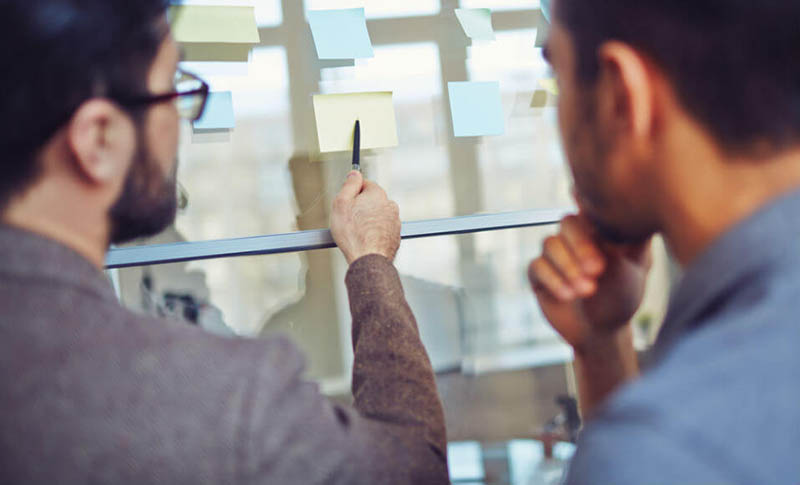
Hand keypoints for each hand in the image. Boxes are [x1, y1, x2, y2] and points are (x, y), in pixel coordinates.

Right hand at [331, 171, 401, 264]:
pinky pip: (382, 229)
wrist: (368, 260)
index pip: (364, 184)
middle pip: (372, 200)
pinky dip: (374, 233)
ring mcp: (395, 222)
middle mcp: (390, 205)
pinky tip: (365, 240)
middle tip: (349, 220)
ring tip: (356, 233)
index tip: (346, 202)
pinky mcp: (396, 236)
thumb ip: (349, 185)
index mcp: (378, 194)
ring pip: (377, 216)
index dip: (352, 192)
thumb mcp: (341, 203)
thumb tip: (354, 174)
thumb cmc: (353, 233)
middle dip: (361, 207)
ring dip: (368, 221)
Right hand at [528, 214, 651, 353]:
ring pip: (550, 244)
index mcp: (598, 227)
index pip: (590, 207)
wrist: (603, 330)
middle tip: (597, 270)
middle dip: (581, 246)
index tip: (604, 239)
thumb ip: (619, 240)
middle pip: (567, 223)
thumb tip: (614, 213)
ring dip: (568, 267)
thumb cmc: (622, 295)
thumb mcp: (632, 268)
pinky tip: (568, 296)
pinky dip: (553, 280)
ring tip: (587, 290)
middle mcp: (574, 236)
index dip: (593, 217)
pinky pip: (537, 266)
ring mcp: (555, 253)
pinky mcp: (538, 273)